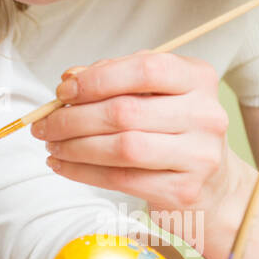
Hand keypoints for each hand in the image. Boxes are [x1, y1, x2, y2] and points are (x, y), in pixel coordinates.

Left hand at [31, 51, 237, 218]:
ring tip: (51, 144)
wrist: (214, 186)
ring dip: (74, 146)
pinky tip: (63, 165)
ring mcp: (199, 155)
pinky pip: (121, 179)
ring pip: (121, 148)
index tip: (63, 90)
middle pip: (125, 111)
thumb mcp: (152, 94)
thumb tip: (69, 79)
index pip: (145, 69)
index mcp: (198, 78)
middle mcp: (205, 114)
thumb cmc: (172, 130)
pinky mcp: (183, 190)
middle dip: (73, 118)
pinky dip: (82, 172)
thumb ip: (114, 78)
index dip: (97, 78)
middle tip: (44, 124)